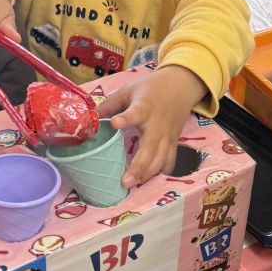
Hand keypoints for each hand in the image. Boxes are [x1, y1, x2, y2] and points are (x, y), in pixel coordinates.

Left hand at [98, 65, 205, 187]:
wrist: (181, 85)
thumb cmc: (152, 88)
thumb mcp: (129, 90)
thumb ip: (110, 105)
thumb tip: (90, 118)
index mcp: (145, 107)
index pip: (136, 113)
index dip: (126, 119)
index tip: (115, 123)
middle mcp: (158, 124)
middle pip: (150, 148)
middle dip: (138, 166)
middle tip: (124, 181)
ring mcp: (168, 135)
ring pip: (161, 159)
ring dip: (147, 174)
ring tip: (132, 185)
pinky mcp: (174, 142)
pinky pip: (169, 161)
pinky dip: (161, 172)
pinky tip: (149, 181)